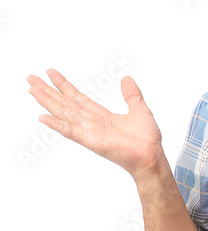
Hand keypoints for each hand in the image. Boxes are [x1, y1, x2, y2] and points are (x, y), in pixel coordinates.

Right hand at [27, 68, 165, 181]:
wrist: (152, 157)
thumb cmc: (147, 140)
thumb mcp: (140, 110)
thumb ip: (132, 95)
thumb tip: (126, 79)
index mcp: (102, 116)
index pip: (78, 98)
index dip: (64, 86)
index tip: (51, 73)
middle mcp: (92, 123)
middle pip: (65, 104)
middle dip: (48, 91)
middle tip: (31, 78)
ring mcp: (90, 132)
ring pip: (64, 114)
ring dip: (48, 102)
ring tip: (33, 90)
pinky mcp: (92, 141)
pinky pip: (72, 132)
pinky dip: (57, 125)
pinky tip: (43, 118)